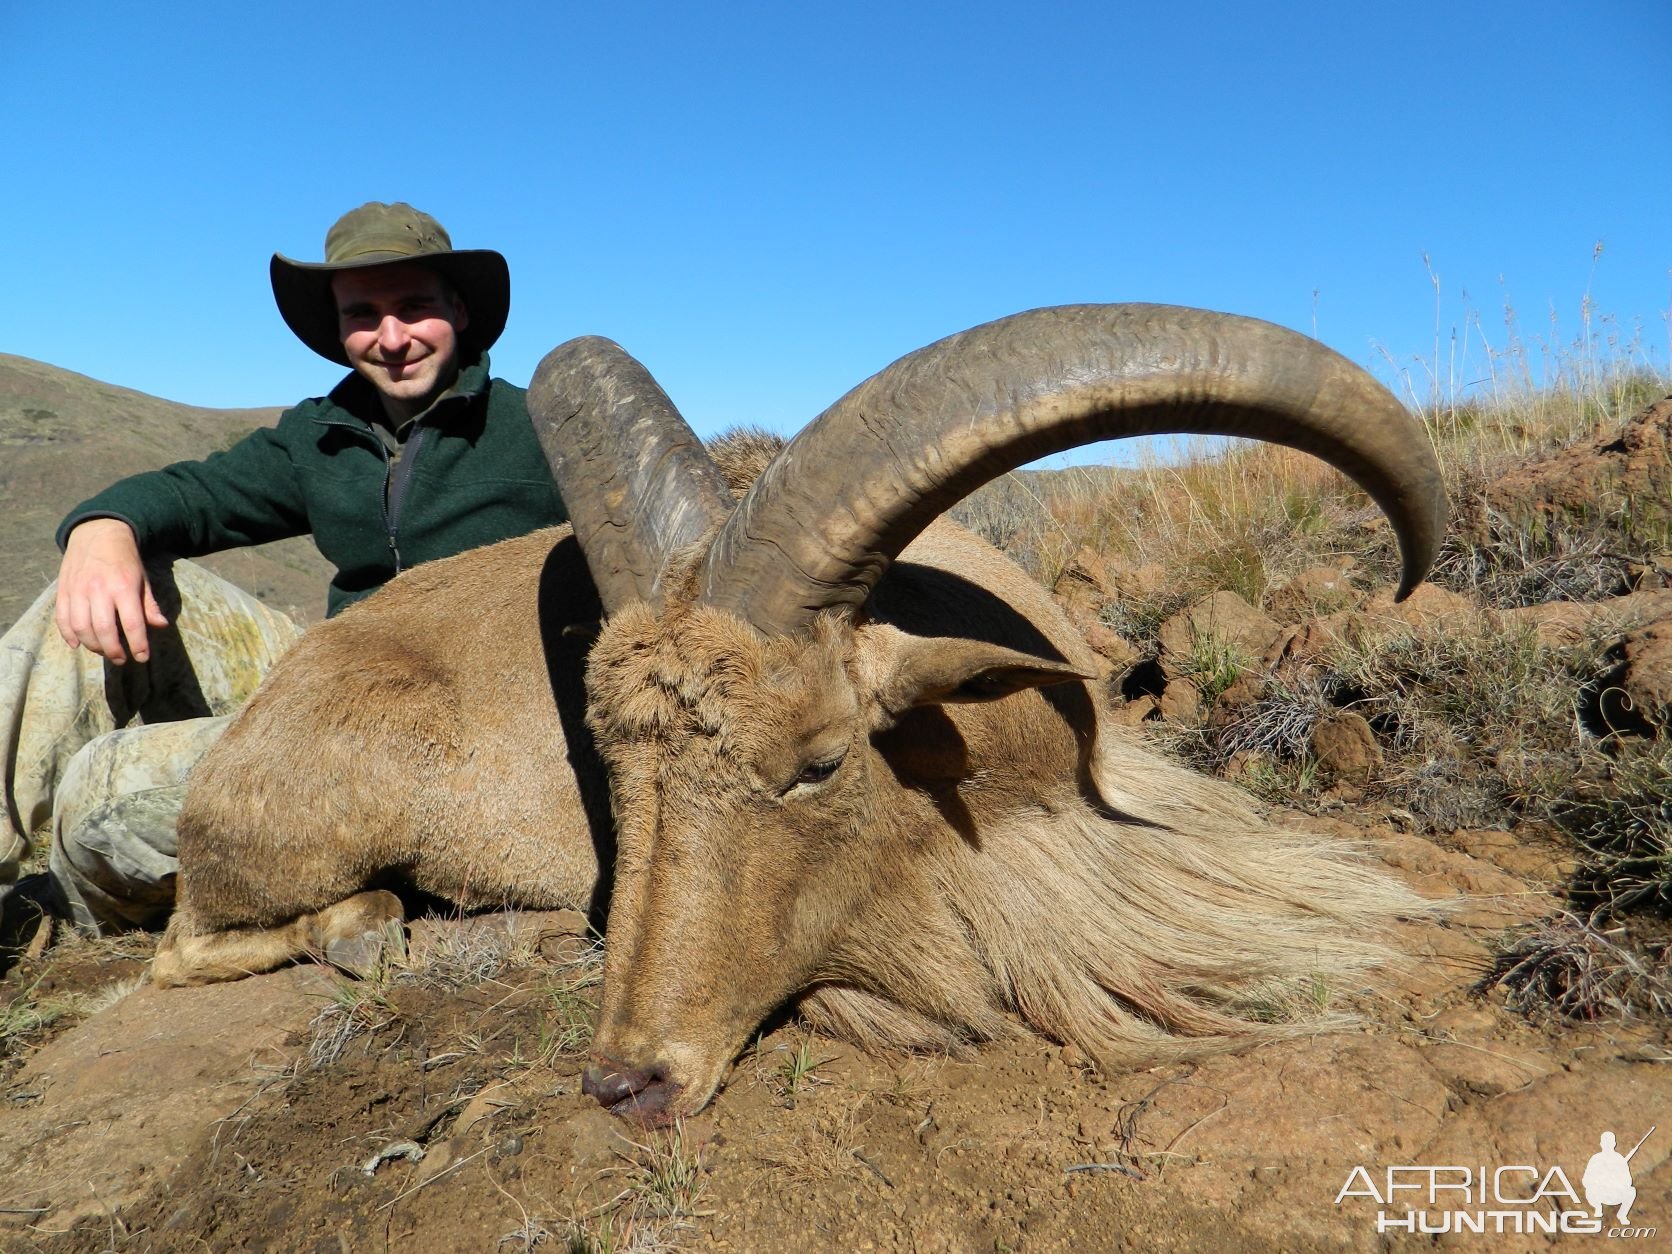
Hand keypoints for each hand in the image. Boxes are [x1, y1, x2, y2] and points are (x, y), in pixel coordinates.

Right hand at [53, 519, 168, 663]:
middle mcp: (98, 590)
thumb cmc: (125, 559)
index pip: (132, 624)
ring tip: (104, 651)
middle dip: (114, 650)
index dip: (138, 645)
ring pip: (81, 628)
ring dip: (93, 645)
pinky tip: (78, 645)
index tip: (142, 658)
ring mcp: (78, 590)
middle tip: (121, 659)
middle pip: (104, 630)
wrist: (98, 532)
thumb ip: (149, 604)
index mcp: (123, 587)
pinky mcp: (63, 590)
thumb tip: (161, 625)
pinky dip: (68, 635)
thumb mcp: (143, 578)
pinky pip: (62, 619)